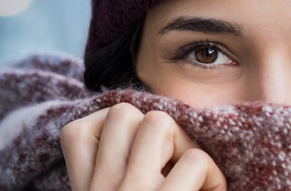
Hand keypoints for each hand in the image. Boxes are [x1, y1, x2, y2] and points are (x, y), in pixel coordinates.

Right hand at [60, 103, 226, 190]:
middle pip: (123, 113)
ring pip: (158, 123)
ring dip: (183, 145)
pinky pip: (195, 161)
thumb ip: (111, 176)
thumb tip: (141, 126)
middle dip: (156, 129)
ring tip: (192, 176)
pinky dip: (213, 176)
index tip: (137, 156)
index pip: (77, 130)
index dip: (114, 132)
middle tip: (173, 162)